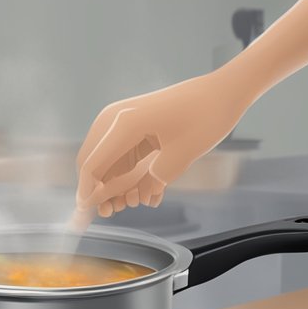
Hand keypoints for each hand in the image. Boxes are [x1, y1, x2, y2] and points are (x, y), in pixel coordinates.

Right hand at [74, 70, 253, 219]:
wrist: (223, 90)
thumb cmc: (205, 118)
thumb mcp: (180, 157)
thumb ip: (151, 181)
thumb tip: (132, 198)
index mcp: (124, 124)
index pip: (92, 166)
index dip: (87, 195)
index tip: (84, 218)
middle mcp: (115, 119)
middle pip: (91, 162)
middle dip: (98, 190)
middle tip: (111, 213)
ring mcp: (121, 118)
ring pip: (103, 159)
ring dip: (112, 183)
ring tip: (130, 203)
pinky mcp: (131, 122)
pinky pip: (119, 152)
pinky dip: (124, 172)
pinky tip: (142, 190)